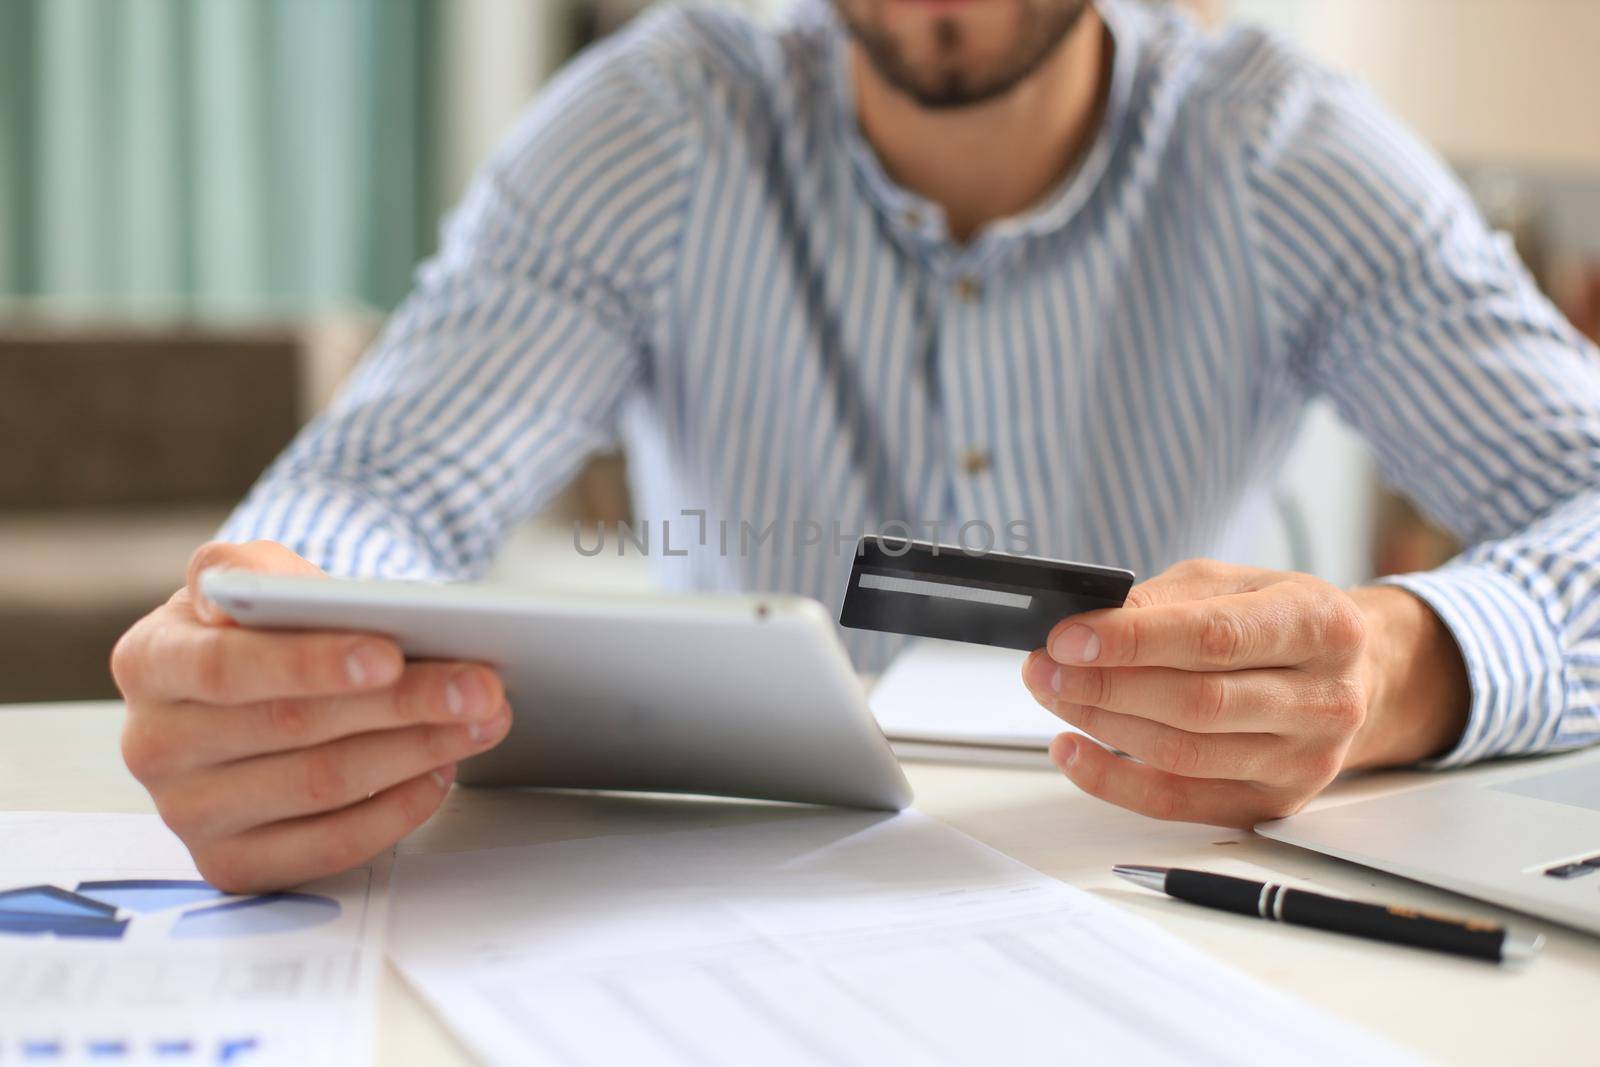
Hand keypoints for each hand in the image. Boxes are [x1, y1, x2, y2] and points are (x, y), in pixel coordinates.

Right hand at [112, 541, 512, 891]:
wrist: (255, 679)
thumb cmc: (258, 623)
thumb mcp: (248, 572)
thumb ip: (251, 569)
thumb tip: (273, 594)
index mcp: (150, 662)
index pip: (228, 667)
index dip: (311, 663)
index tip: (392, 653)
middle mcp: (155, 745)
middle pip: (292, 727)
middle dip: (401, 704)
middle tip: (481, 687)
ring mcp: (189, 813)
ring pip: (320, 786)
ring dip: (416, 752)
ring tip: (482, 721)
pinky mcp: (232, 864)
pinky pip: (325, 848)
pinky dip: (395, 811)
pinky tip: (441, 773)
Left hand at [1021, 559, 1467, 827]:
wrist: (1355, 676)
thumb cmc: (1281, 621)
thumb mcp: (1234, 584)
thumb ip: (1166, 600)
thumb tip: (1088, 622)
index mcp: (1321, 625)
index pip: (1215, 638)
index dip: (1132, 641)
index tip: (1067, 636)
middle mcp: (1324, 699)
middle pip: (1197, 703)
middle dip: (1105, 684)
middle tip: (1045, 666)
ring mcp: (1302, 760)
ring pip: (1183, 754)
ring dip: (1101, 724)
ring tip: (1052, 692)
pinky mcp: (1272, 803)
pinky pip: (1179, 802)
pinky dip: (1113, 781)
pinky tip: (1071, 749)